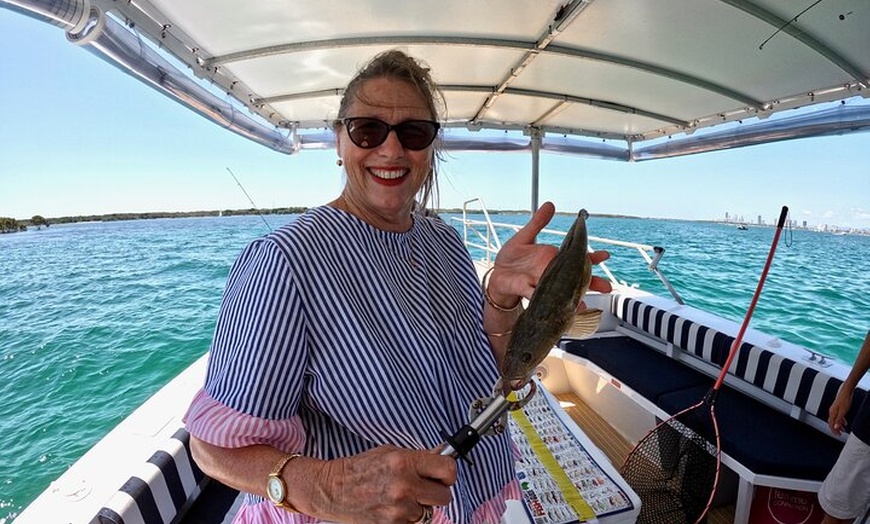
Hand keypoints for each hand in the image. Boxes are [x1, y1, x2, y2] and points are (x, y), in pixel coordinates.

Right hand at [318, 445, 454, 523]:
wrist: (333, 489)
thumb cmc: (359, 469)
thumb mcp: (390, 453)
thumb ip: (419, 457)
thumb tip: (444, 456)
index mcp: (404, 462)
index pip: (448, 469)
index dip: (448, 473)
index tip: (442, 475)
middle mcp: (404, 485)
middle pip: (445, 496)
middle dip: (436, 492)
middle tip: (423, 487)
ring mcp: (398, 508)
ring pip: (429, 512)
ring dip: (419, 506)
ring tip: (399, 497)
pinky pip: (414, 522)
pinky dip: (407, 517)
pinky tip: (392, 507)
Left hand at [488, 202, 611, 305]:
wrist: (497, 273)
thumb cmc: (512, 258)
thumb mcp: (525, 237)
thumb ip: (538, 222)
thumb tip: (549, 205)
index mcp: (553, 259)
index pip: (576, 258)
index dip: (592, 258)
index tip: (605, 256)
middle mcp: (550, 273)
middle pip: (575, 279)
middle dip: (592, 283)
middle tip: (607, 287)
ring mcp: (540, 284)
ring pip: (560, 292)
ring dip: (572, 298)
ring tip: (583, 304)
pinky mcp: (527, 290)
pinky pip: (536, 294)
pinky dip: (543, 298)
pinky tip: (552, 302)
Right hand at [828, 387, 853, 435]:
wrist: (846, 392)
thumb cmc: (844, 400)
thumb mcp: (843, 412)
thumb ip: (839, 420)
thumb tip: (835, 427)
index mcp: (832, 413)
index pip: (831, 424)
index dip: (834, 430)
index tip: (838, 435)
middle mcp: (832, 412)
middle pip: (832, 423)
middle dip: (836, 429)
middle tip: (840, 434)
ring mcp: (834, 410)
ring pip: (835, 420)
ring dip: (838, 425)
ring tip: (843, 429)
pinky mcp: (837, 408)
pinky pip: (838, 417)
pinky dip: (840, 421)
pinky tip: (845, 423)